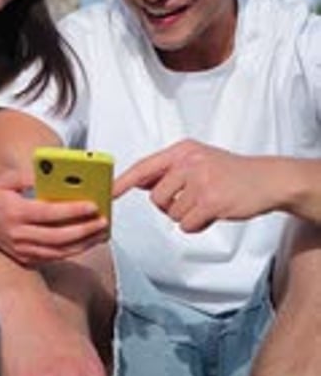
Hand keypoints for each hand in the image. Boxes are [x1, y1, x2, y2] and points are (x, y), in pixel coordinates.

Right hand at [0, 172, 109, 264]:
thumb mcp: (6, 179)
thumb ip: (28, 175)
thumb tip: (50, 173)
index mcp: (14, 212)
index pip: (48, 213)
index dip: (72, 210)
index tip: (92, 205)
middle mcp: (19, 235)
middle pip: (58, 235)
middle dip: (84, 229)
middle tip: (103, 220)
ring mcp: (23, 250)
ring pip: (59, 250)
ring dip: (84, 242)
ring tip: (102, 231)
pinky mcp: (28, 259)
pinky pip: (55, 257)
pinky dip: (75, 250)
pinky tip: (89, 240)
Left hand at [114, 140, 277, 230]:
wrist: (266, 179)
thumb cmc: (230, 172)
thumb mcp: (198, 159)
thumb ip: (169, 170)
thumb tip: (139, 182)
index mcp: (182, 151)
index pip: (144, 167)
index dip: (123, 181)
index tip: (109, 192)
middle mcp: (189, 162)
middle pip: (156, 198)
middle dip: (171, 206)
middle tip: (193, 199)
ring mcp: (200, 181)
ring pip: (172, 214)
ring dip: (188, 216)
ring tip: (208, 203)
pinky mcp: (211, 201)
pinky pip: (187, 225)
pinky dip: (199, 225)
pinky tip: (214, 212)